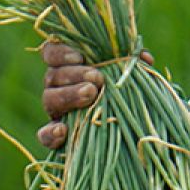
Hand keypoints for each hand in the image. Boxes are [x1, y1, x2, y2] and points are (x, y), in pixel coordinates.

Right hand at [37, 42, 152, 148]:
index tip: (79, 56)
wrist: (136, 132)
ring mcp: (57, 112)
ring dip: (68, 95)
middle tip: (97, 78)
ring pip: (49, 99)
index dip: (60, 52)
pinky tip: (62, 131)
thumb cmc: (131, 96)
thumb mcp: (134, 78)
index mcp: (70, 67)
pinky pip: (45, 135)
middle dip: (74, 74)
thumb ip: (134, 65)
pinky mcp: (57, 137)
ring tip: (91, 94)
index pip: (52, 53)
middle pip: (53, 76)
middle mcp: (59, 87)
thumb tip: (144, 58)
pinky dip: (50, 133)